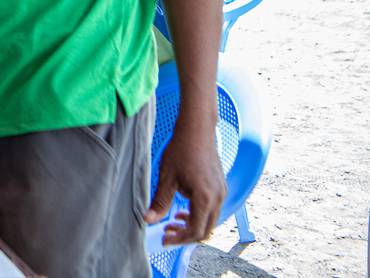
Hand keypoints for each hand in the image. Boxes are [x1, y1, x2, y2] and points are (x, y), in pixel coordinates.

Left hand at [146, 127, 225, 243]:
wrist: (197, 130)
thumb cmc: (181, 150)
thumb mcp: (167, 178)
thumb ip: (160, 202)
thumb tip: (148, 220)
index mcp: (205, 198)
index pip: (196, 231)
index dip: (180, 239)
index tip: (164, 239)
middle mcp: (218, 198)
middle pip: (205, 230)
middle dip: (185, 235)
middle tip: (166, 232)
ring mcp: (222, 192)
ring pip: (209, 220)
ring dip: (192, 224)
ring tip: (172, 220)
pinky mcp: (220, 187)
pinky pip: (212, 209)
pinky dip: (198, 214)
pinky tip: (183, 208)